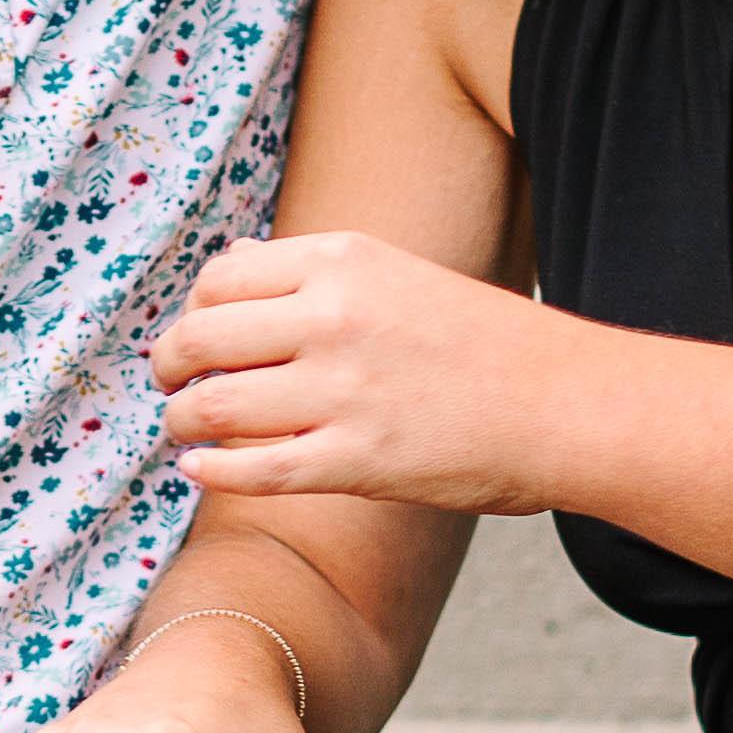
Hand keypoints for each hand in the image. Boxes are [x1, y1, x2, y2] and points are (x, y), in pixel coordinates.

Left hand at [148, 233, 565, 513]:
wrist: (565, 404)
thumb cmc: (481, 342)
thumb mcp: (395, 274)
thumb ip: (310, 272)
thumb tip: (228, 265)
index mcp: (342, 261)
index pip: (219, 279)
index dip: (194, 313)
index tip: (197, 340)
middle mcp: (334, 317)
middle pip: (198, 338)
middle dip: (167, 367)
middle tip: (169, 386)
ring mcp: (343, 391)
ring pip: (212, 406)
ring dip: (182, 423)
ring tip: (187, 432)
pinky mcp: (356, 461)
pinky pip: (251, 469)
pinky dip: (211, 470)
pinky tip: (200, 470)